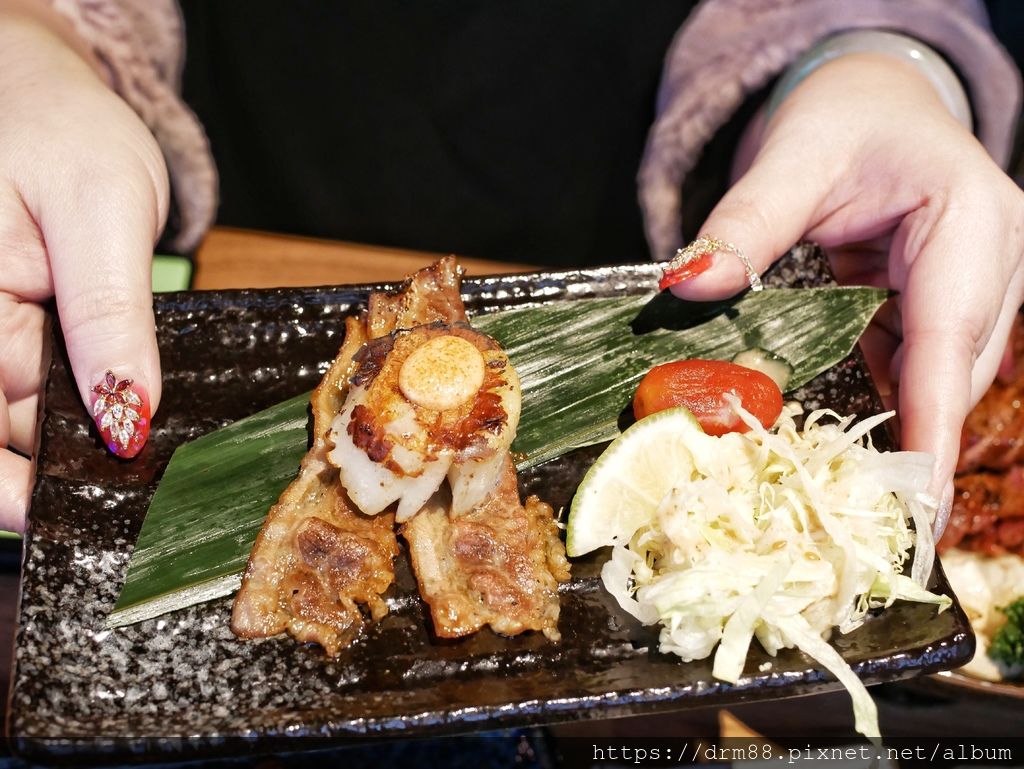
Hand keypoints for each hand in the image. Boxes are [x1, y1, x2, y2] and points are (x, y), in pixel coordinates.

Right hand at [0, 4, 168, 530]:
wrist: (45, 91)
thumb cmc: (58, 127)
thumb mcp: (98, 208)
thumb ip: (107, 313)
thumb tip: (125, 414)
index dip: (11, 486)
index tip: (61, 520)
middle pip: (5, 431)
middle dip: (66, 461)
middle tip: (138, 492)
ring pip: (34, 418)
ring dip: (88, 436)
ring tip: (149, 449)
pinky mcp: (21, 335)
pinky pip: (55, 388)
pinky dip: (96, 402)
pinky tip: (133, 407)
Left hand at [665, 53, 1023, 534]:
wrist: (874, 100)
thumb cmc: (846, 117)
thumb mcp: (793, 158)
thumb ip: (745, 223)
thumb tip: (688, 286)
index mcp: (972, 221)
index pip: (948, 340)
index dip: (931, 427)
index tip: (917, 504)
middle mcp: (993, 260)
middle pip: (951, 374)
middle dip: (912, 445)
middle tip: (854, 513)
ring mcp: (976, 285)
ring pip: (937, 379)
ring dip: (894, 427)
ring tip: (845, 490)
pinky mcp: (944, 303)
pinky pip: (915, 365)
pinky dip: (882, 398)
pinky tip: (843, 433)